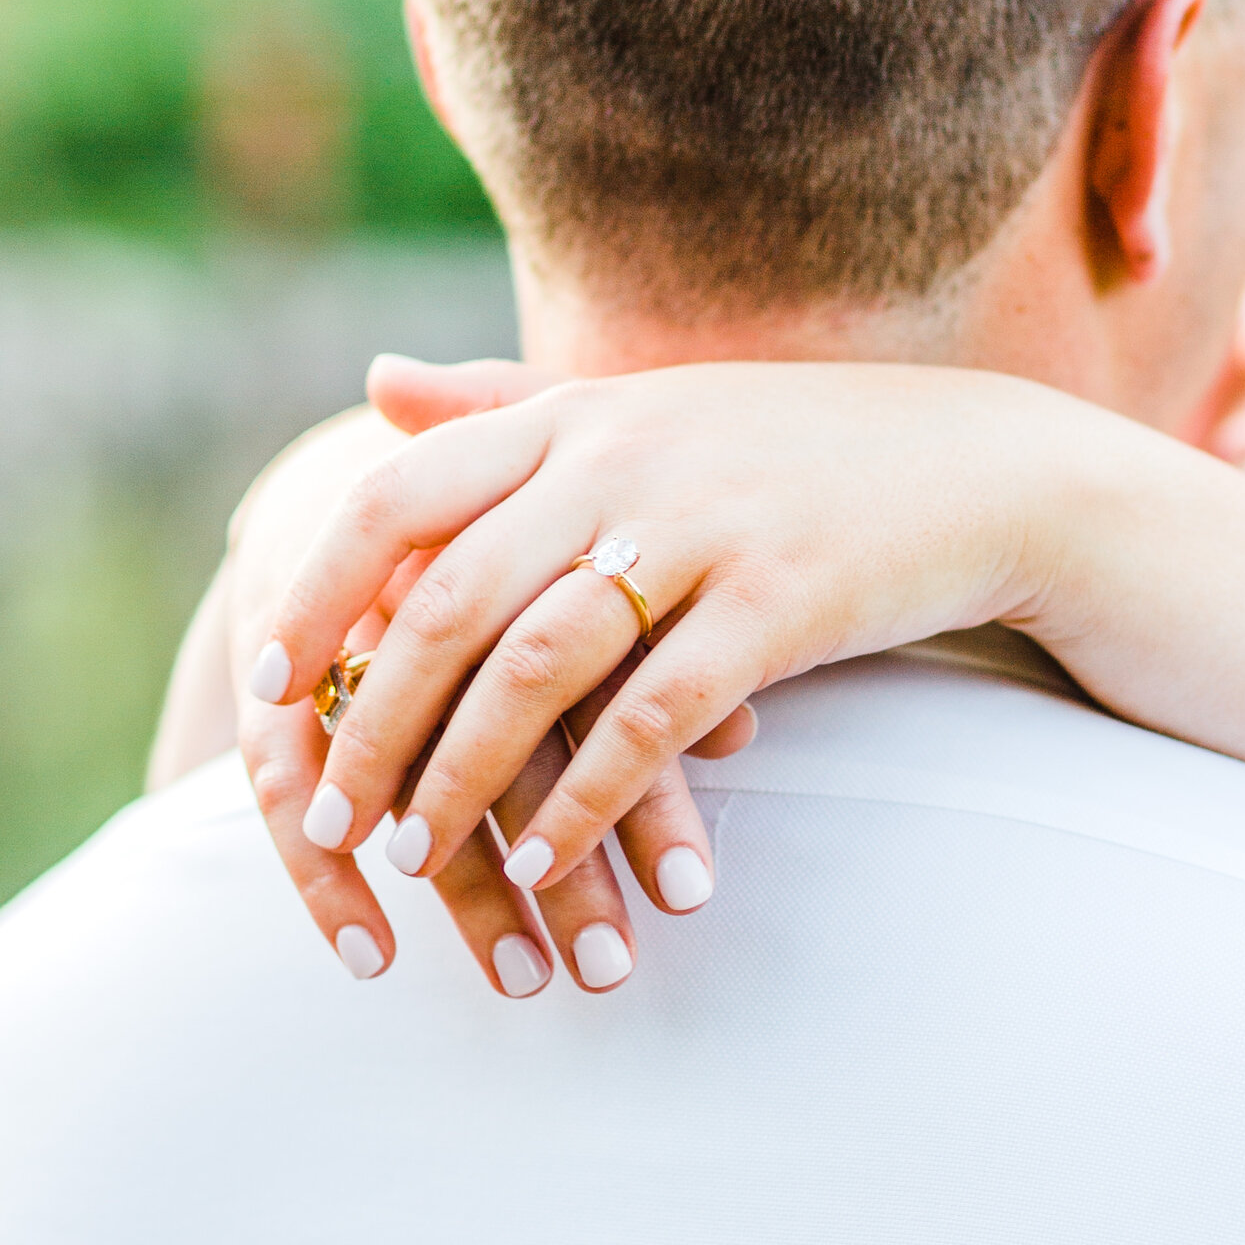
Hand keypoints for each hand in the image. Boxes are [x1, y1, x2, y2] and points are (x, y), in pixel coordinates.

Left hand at [221, 383, 750, 997]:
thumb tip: (375, 381)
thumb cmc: (792, 452)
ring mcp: (702, 529)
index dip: (320, 593)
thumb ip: (503, 406)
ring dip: (462, 777)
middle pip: (449, 600)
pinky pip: (652, 720)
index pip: (396, 496)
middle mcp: (621, 461)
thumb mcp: (642, 412)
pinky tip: (545, 863)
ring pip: (537, 668)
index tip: (265, 678)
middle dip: (372, 720)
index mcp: (573, 418)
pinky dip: (586, 801)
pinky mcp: (779, 603)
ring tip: (415, 858)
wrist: (979, 468)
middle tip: (324, 815)